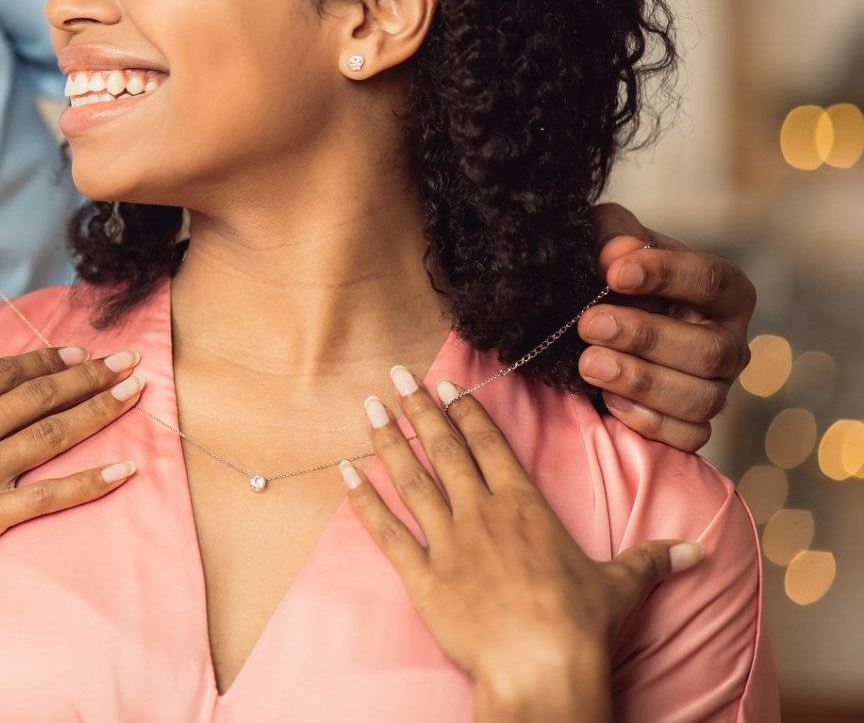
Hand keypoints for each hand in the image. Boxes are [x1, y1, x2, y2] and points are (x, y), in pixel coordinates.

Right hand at [0, 345, 144, 598]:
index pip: (3, 374)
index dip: (45, 360)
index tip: (76, 350)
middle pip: (39, 395)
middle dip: (88, 375)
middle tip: (128, 361)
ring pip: (53, 433)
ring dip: (99, 411)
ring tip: (135, 395)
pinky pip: (49, 497)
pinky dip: (91, 483)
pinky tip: (124, 470)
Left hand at [343, 367, 703, 720]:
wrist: (541, 667)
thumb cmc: (581, 626)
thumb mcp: (621, 586)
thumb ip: (653, 560)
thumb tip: (699, 550)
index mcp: (524, 507)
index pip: (490, 445)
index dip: (466, 411)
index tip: (444, 383)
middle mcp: (481, 514)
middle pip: (444, 450)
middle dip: (418, 410)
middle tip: (394, 375)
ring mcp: (447, 542)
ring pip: (410, 479)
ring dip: (385, 441)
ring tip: (367, 408)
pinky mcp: (420, 575)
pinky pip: (385, 531)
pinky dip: (361, 501)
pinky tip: (343, 474)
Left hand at [578, 204, 755, 450]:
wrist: (593, 316)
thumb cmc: (611, 270)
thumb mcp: (606, 239)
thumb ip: (614, 236)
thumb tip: (620, 252)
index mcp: (724, 292)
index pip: (712, 281)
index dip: (667, 276)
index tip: (615, 274)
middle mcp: (730, 343)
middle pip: (710, 350)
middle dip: (646, 337)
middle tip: (589, 324)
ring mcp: (716, 388)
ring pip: (700, 398)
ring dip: (640, 381)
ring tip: (588, 363)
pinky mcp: (693, 425)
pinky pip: (687, 437)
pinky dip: (648, 421)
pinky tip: (607, 400)